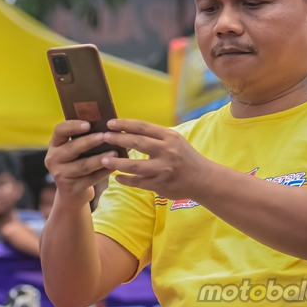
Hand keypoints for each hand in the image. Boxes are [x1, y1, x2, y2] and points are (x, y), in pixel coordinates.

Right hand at [44, 121, 119, 208]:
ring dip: (100, 158)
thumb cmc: (77, 162)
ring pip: (83, 165)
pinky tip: (114, 165)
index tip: (88, 124)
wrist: (72, 192)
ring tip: (115, 152)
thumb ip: (83, 137)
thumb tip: (106, 126)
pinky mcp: (72, 188)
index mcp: (55, 145)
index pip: (60, 131)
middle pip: (72, 148)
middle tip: (105, 136)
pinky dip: (104, 172)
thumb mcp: (74, 149)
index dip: (73, 126)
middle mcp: (53, 159)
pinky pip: (91, 178)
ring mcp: (61, 175)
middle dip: (89, 141)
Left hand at [101, 119, 216, 199]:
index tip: (110, 123)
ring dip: (117, 162)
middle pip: (137, 142)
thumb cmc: (186, 157)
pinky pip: (138, 182)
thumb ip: (156, 136)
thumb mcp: (175, 141)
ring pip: (135, 165)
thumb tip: (130, 129)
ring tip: (104, 160)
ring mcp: (163, 169)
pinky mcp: (160, 184)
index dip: (124, 124)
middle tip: (103, 137)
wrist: (203, 179)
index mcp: (169, 137)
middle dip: (117, 139)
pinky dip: (126, 180)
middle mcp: (166, 151)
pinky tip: (117, 177)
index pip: (143, 127)